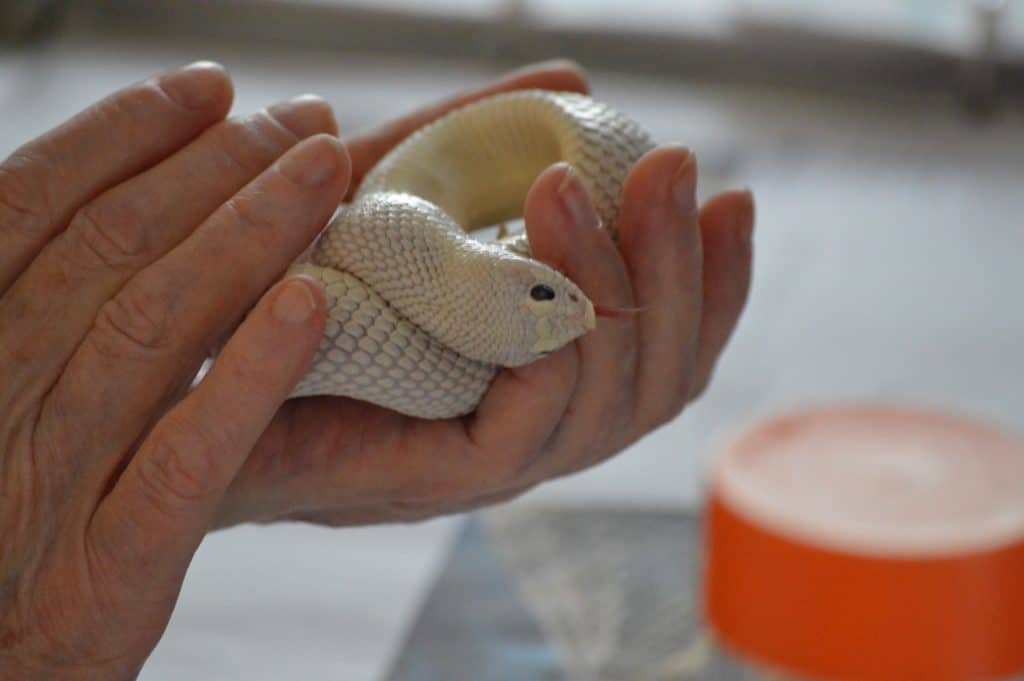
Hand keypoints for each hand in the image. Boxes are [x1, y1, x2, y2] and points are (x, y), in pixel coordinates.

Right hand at [0, 62, 349, 676]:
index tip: (207, 88)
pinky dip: (247, 374)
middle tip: (307, 119)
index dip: (122, 137)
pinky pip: (185, 456)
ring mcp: (42, 485)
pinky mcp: (106, 570)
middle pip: (109, 253)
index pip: (31, 211)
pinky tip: (312, 303)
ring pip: (152, 331)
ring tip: (327, 167)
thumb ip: (28, 313)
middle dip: (214, 168)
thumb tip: (85, 214)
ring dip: (248, 234)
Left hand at [214, 64, 754, 527]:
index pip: (668, 352)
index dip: (717, 283)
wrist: (187, 369)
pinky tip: (536, 264)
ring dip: (613, 288)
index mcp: (546, 376)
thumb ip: (485, 144)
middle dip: (679, 268)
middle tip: (671, 167)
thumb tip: (577, 81)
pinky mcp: (442, 479)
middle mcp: (537, 427)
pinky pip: (534, 426)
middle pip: (660, 381)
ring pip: (611, 405)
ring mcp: (494, 462)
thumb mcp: (401, 192)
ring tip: (572, 190)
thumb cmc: (294, 283)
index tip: (733, 196)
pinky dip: (550, 342)